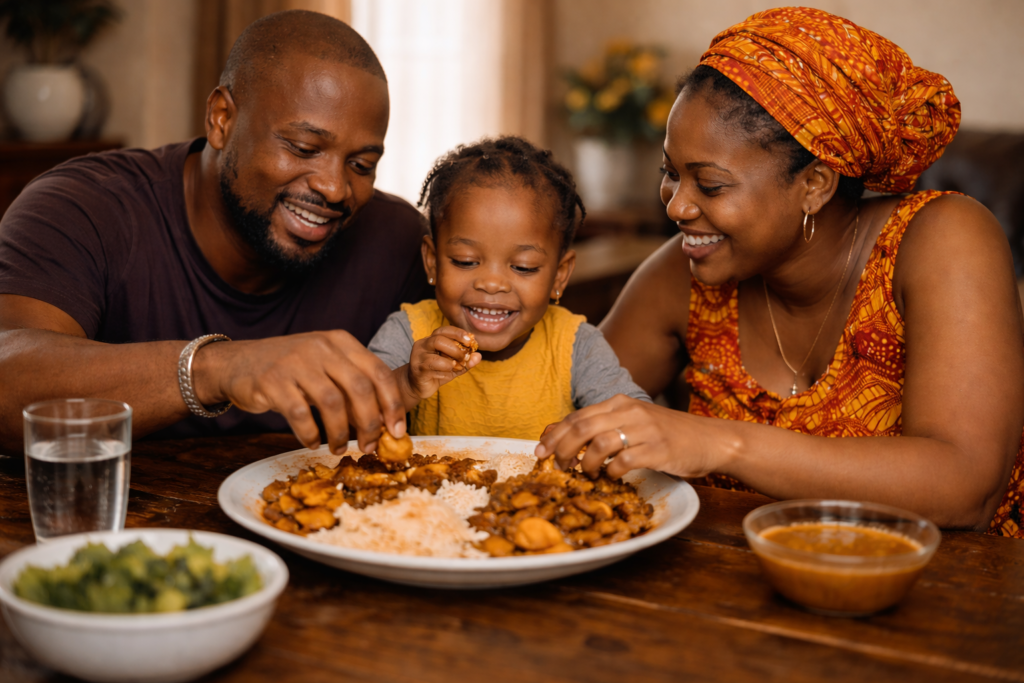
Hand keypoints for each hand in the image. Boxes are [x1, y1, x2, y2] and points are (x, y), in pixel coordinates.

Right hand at [193, 330, 405, 454]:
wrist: (237, 363)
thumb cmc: (291, 370)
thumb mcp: (325, 364)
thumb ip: (352, 385)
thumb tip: (383, 423)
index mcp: (341, 342)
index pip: (378, 372)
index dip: (392, 404)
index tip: (398, 431)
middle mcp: (321, 347)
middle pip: (359, 389)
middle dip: (370, 423)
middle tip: (369, 446)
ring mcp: (296, 362)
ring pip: (332, 403)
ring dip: (340, 433)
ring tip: (338, 447)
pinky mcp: (273, 382)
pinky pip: (300, 415)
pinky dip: (311, 434)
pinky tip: (313, 442)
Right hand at [404, 326, 480, 399]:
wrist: (417, 386)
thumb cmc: (436, 372)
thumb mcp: (454, 366)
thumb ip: (466, 361)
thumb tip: (478, 356)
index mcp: (431, 340)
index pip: (443, 330)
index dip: (458, 333)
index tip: (470, 340)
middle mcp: (422, 345)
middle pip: (438, 339)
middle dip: (456, 348)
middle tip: (465, 356)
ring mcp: (418, 357)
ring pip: (436, 354)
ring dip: (451, 361)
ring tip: (457, 367)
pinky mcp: (418, 369)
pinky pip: (433, 367)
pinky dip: (445, 371)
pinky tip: (447, 375)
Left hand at [534, 394, 719, 479]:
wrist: (710, 440)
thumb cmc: (668, 435)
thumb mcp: (632, 423)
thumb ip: (602, 427)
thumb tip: (562, 437)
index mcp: (619, 403)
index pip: (577, 416)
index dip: (554, 435)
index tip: (539, 451)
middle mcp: (629, 411)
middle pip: (582, 428)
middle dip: (562, 449)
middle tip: (557, 467)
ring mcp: (644, 429)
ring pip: (599, 444)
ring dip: (585, 463)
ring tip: (586, 474)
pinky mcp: (658, 449)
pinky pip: (623, 461)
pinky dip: (611, 472)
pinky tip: (611, 477)